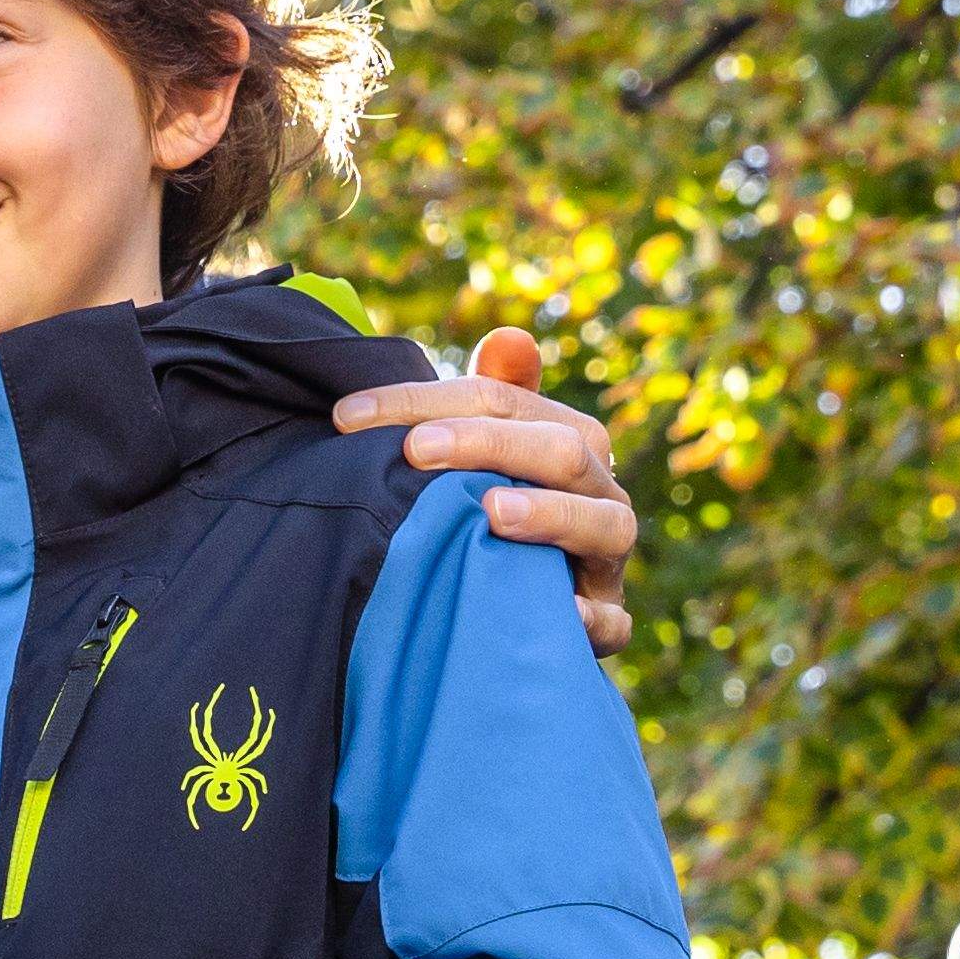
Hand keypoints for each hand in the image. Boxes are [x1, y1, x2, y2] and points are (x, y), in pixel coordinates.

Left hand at [331, 326, 638, 655]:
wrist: (525, 611)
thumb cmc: (498, 513)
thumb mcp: (485, 455)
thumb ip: (490, 398)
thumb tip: (508, 335)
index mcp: (568, 439)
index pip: (502, 400)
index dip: (426, 400)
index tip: (347, 416)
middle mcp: (599, 491)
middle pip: (561, 450)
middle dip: (488, 443)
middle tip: (416, 450)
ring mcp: (608, 559)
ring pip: (605, 524)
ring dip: (550, 514)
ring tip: (492, 513)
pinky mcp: (607, 623)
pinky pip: (612, 623)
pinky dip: (590, 617)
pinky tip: (558, 610)